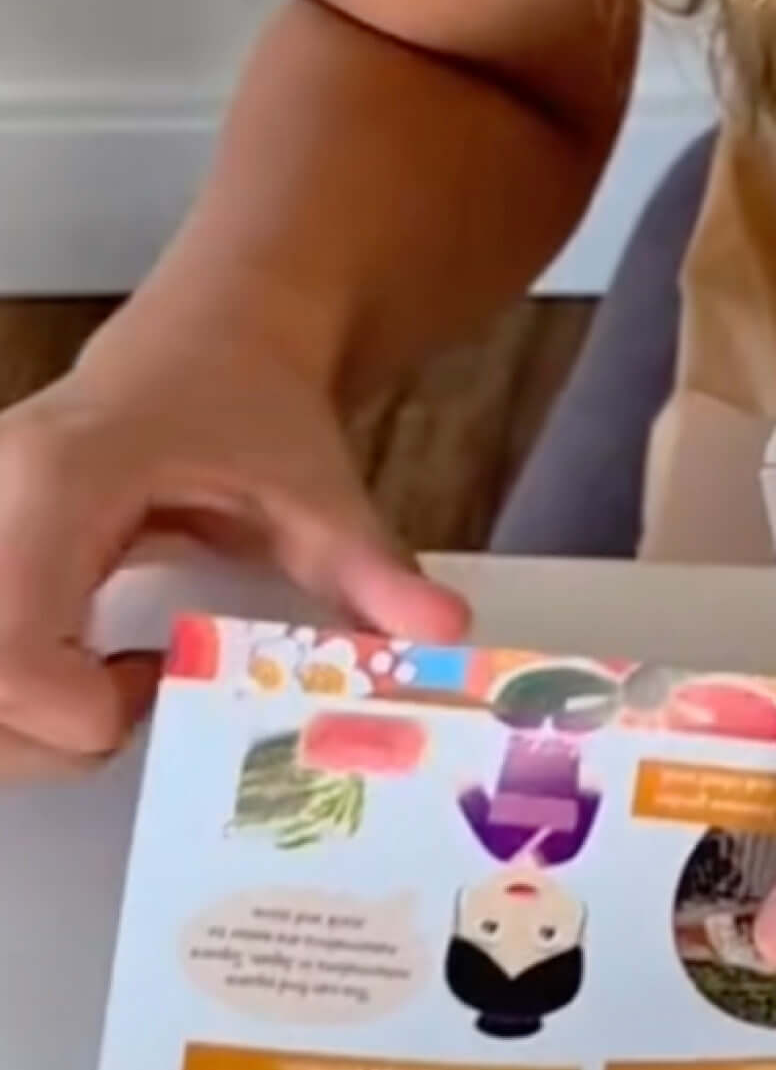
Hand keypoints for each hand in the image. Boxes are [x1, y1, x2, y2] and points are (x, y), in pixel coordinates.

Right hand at [0, 320, 466, 772]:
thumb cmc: (247, 397)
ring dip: (29, 725)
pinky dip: (20, 697)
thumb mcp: (318, 486)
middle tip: (137, 699)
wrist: (210, 335)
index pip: (9, 649)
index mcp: (59, 481)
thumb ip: (369, 566)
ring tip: (110, 683)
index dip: (74, 711)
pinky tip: (79, 665)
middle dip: (52, 734)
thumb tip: (439, 634)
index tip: (157, 688)